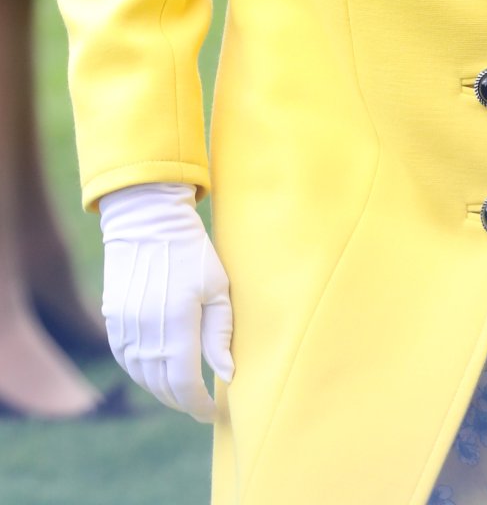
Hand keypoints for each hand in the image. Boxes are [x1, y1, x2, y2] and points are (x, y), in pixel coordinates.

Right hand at [99, 183, 233, 422]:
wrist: (147, 221)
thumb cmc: (191, 251)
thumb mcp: (216, 286)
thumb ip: (221, 334)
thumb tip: (227, 374)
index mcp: (177, 324)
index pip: (185, 384)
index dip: (198, 404)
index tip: (212, 411)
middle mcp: (146, 331)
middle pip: (162, 387)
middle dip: (183, 401)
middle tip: (200, 405)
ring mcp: (125, 328)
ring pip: (143, 377)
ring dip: (162, 391)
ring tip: (183, 391)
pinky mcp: (112, 322)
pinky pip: (127, 361)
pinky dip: (143, 373)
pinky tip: (158, 371)